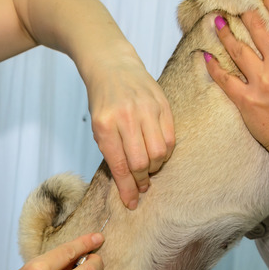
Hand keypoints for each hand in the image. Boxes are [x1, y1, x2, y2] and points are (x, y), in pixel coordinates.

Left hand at [86, 51, 174, 209]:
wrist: (112, 65)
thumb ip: (112, 152)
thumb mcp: (98, 126)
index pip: (119, 166)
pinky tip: (158, 153)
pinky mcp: (162, 105)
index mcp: (104, 126)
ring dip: (155, 167)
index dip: (127, 189)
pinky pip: (170, 138)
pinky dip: (165, 153)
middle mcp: (126, 118)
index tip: (132, 203)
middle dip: (142, 180)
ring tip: (149, 167)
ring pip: (158, 153)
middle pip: (141, 162)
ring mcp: (146, 110)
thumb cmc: (104, 101)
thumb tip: (127, 184)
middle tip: (142, 185)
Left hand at [204, 0, 268, 183]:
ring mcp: (261, 84)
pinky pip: (224, 80)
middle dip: (248, 17)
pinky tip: (205, 56)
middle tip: (239, 8)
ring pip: (238, 51)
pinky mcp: (246, 101)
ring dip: (226, 35)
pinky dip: (213, 66)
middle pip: (259, 33)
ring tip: (217, 22)